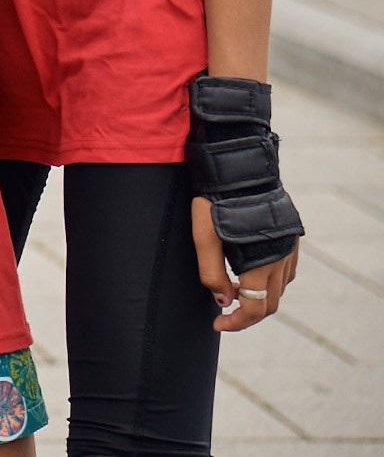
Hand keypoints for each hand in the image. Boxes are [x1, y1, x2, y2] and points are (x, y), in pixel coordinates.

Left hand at [193, 197, 299, 330]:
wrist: (243, 172)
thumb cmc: (217, 202)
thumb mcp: (204, 236)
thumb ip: (211, 272)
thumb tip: (223, 301)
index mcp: (261, 263)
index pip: (254, 309)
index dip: (236, 322)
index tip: (217, 324)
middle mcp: (281, 260)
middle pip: (269, 303)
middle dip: (247, 313)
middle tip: (223, 313)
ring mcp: (289, 250)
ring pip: (278, 289)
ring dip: (258, 296)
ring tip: (233, 289)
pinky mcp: (291, 240)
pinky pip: (285, 272)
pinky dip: (269, 281)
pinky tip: (250, 272)